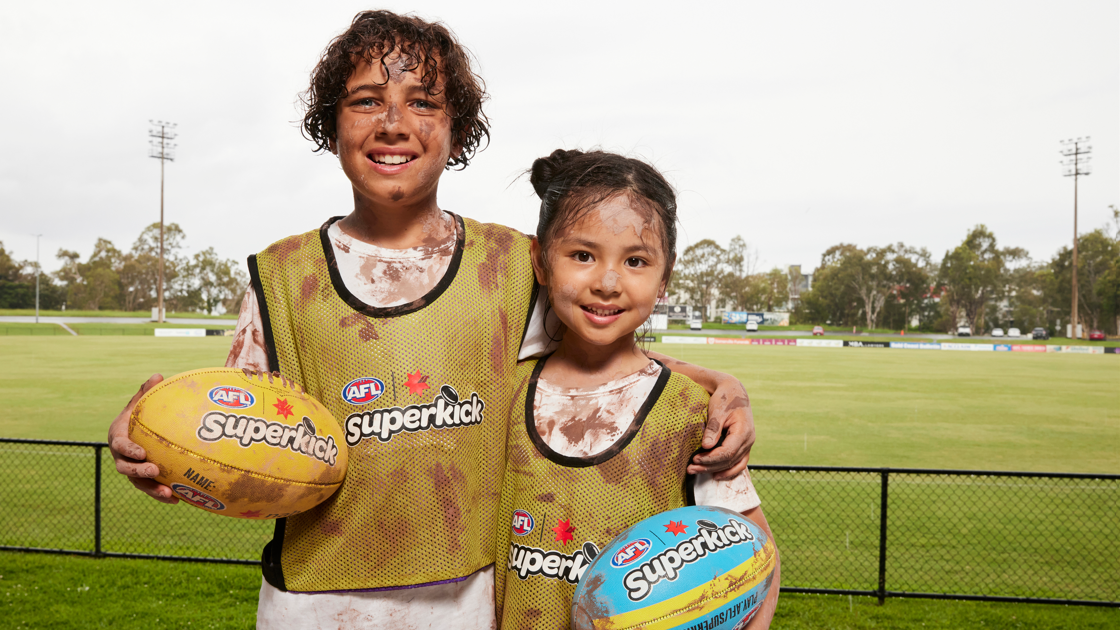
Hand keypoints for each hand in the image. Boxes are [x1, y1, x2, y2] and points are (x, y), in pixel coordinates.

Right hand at [107, 374, 178, 503]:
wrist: (137, 431)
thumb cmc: (138, 415)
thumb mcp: (140, 403)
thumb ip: (146, 392)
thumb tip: (158, 376)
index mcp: (118, 437)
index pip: (120, 445)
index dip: (129, 450)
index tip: (142, 452)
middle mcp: (121, 457)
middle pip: (126, 468)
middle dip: (139, 471)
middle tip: (156, 470)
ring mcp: (131, 470)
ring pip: (139, 483)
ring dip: (153, 490)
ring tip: (169, 494)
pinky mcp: (143, 479)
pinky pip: (151, 489)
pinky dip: (163, 495)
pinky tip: (179, 499)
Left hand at [687, 379, 753, 479]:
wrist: (734, 391)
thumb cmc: (725, 398)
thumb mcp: (717, 410)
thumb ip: (713, 428)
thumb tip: (706, 446)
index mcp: (743, 431)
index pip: (727, 452)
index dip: (711, 458)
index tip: (695, 459)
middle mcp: (748, 440)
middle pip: (729, 460)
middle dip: (709, 466)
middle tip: (691, 468)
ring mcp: (747, 444)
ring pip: (733, 464)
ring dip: (715, 470)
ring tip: (697, 471)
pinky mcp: (743, 445)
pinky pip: (738, 463)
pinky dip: (727, 471)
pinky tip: (715, 475)